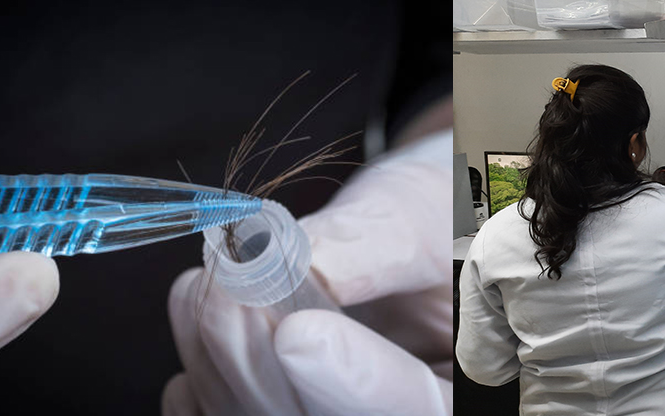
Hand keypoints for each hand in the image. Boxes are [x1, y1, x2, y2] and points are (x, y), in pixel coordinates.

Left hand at [162, 131, 456, 415]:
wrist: (412, 234)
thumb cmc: (436, 217)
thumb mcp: (423, 213)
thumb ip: (367, 243)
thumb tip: (288, 261)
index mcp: (466, 383)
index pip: (415, 408)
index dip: (354, 380)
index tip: (299, 334)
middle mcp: (403, 415)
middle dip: (260, 356)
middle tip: (228, 277)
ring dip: (216, 355)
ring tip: (214, 278)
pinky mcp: (279, 412)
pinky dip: (198, 377)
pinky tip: (198, 322)